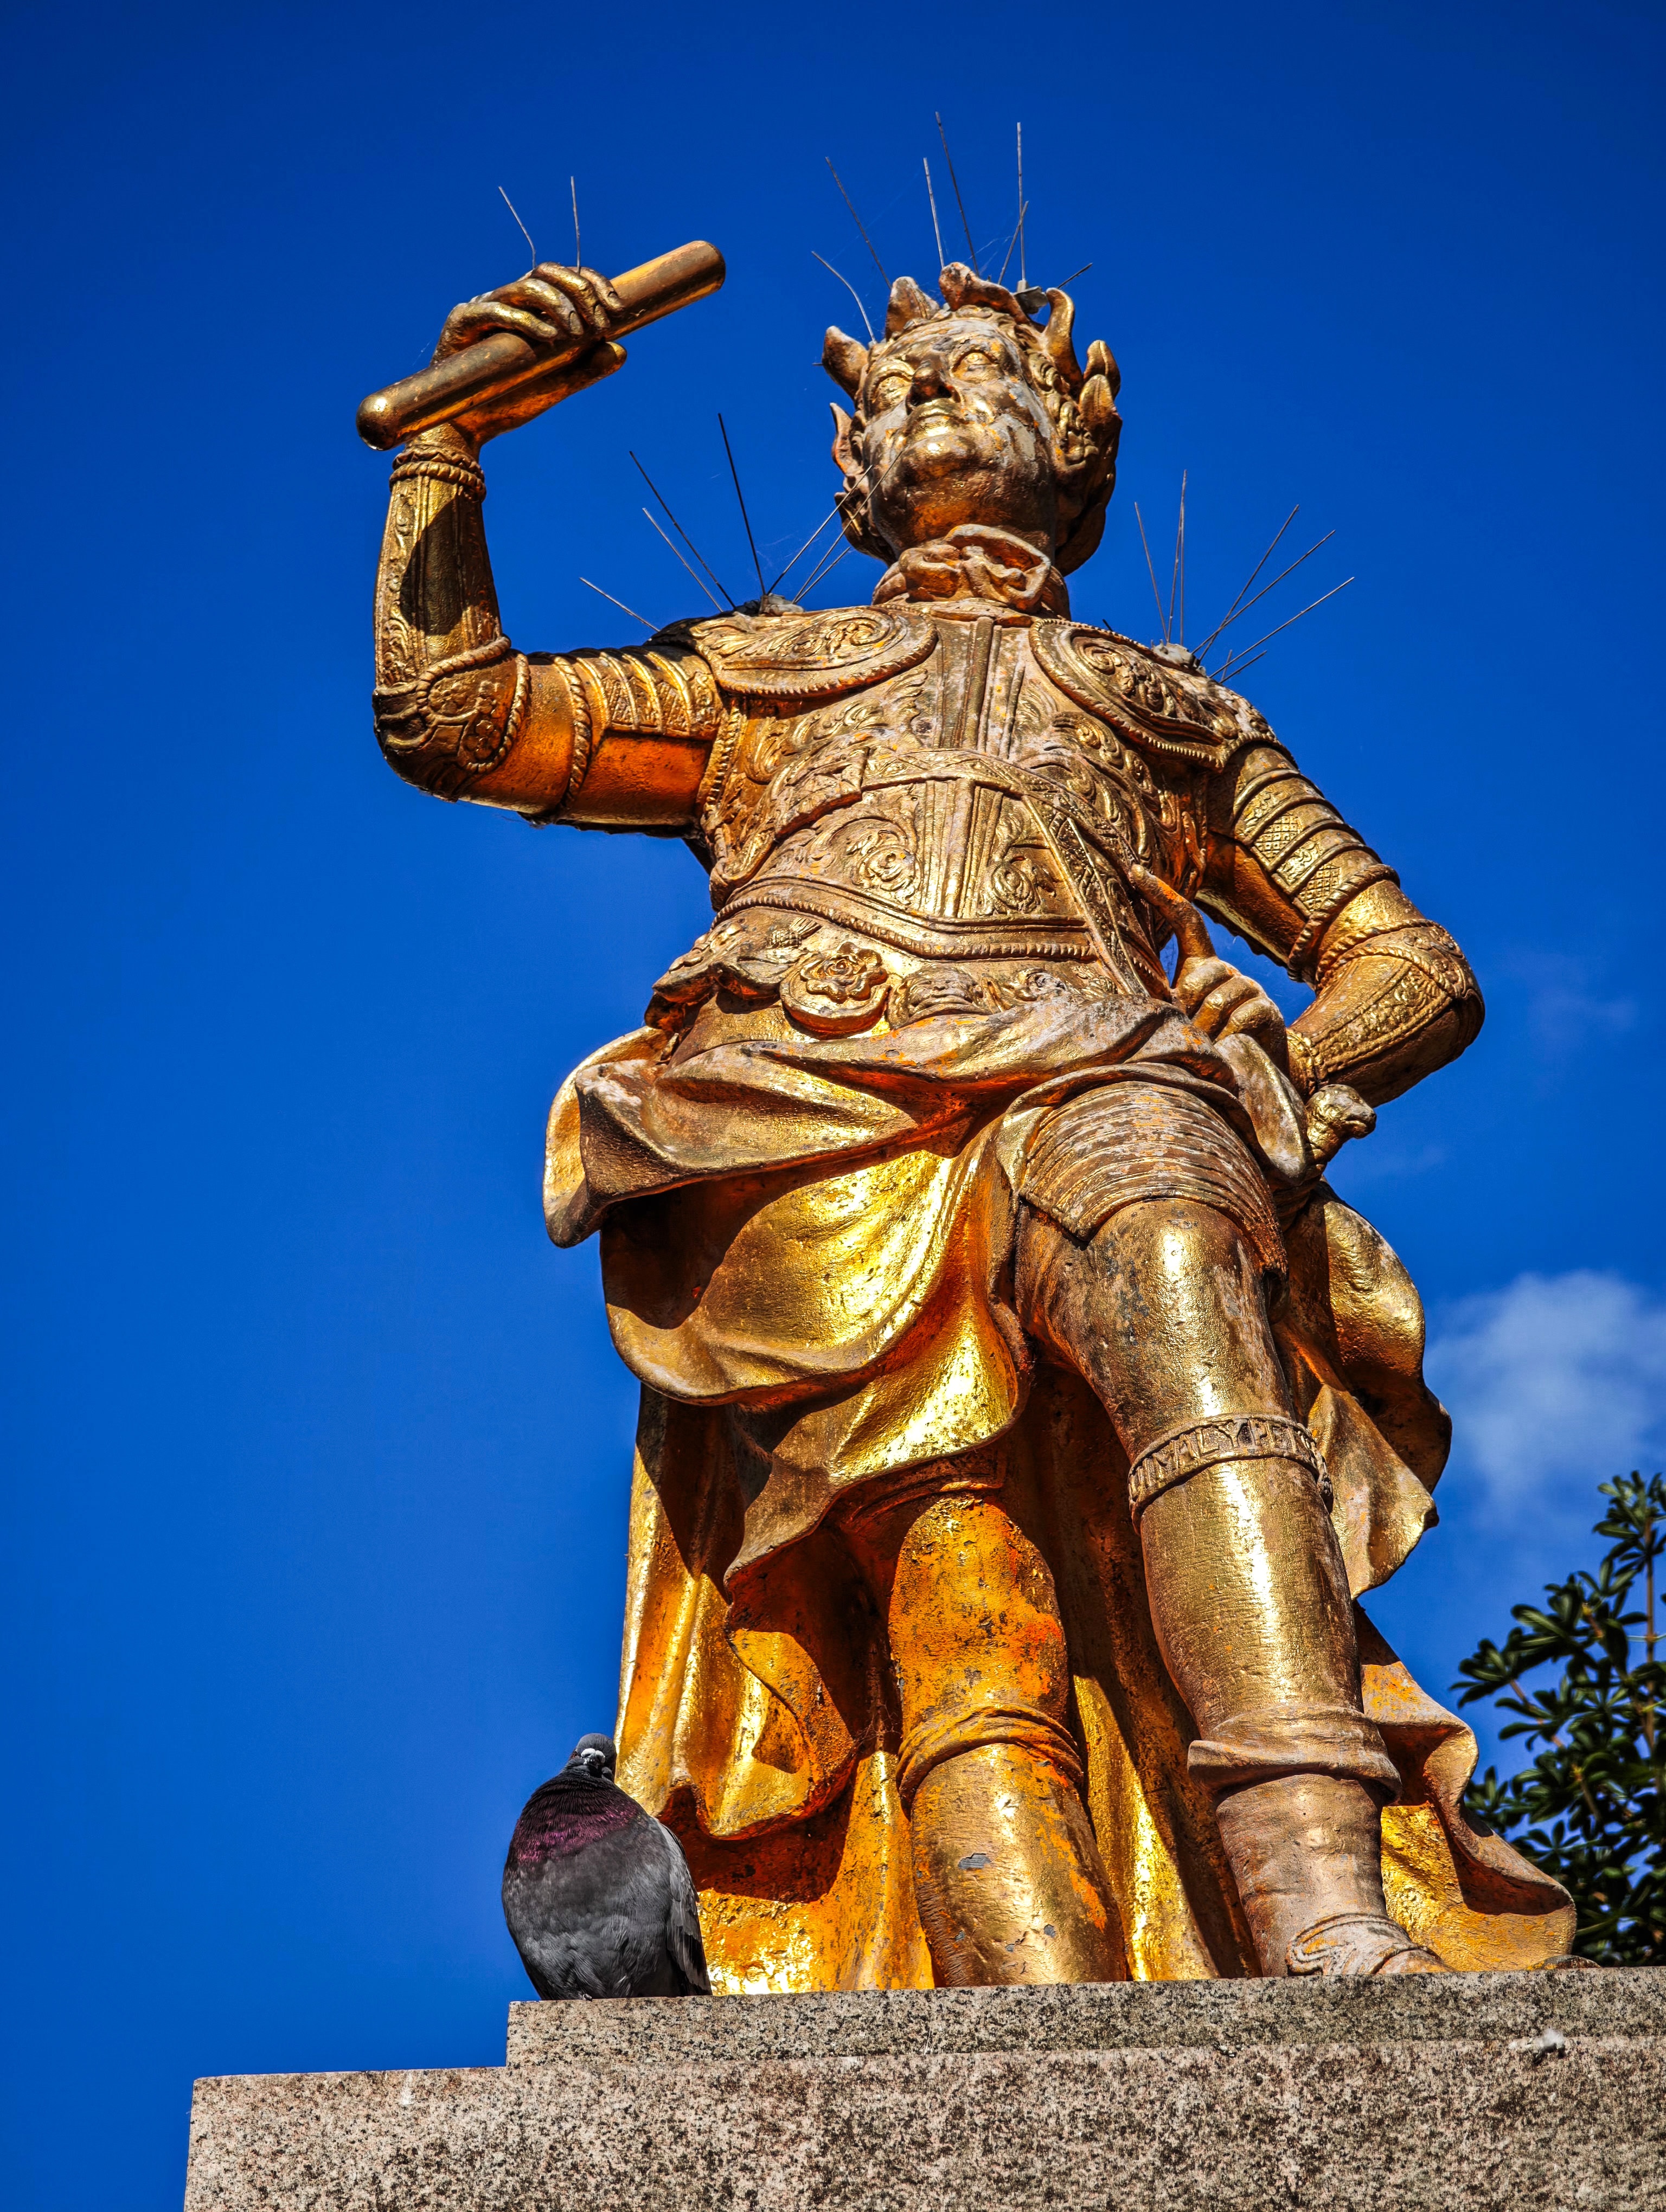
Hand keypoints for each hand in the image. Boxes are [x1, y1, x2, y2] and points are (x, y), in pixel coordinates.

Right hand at [432, 263, 626, 443]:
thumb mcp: (556, 385)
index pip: (565, 278)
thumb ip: (586, 368)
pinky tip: (550, 340)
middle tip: (600, 322)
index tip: (617, 310)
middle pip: (547, 271)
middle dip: (580, 291)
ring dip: (559, 305)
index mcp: (531, 308)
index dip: (593, 284)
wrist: (468, 427)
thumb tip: (621, 351)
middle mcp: (509, 301)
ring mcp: (485, 307)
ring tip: (576, 334)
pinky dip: (528, 322)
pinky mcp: (464, 320)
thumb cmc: (509, 401)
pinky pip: (497, 310)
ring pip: (526, 285)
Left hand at [1131, 863, 1289, 1067]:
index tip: (1135, 871)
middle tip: (1189, 1031)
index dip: (1161, 894)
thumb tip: (1126, 988)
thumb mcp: (1177, 1016)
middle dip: (1186, 1010)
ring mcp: (1249, 987)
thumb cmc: (1204, 1041)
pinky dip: (1225, 1040)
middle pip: (1197, 978)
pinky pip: (1237, 1020)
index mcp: (1202, 964)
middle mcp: (1227, 969)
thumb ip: (1161, 998)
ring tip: (1207, 1044)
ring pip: (1215, 1002)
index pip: (1185, 920)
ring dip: (1204, 1030)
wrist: (1250, 1070)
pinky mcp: (1266, 1009)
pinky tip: (1225, 1048)